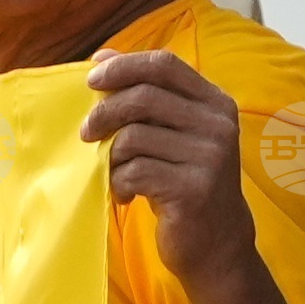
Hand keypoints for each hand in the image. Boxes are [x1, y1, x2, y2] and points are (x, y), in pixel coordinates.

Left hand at [83, 45, 257, 288]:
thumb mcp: (175, 134)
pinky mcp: (193, 190)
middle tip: (85, 131)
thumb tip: (101, 56)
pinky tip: (125, 194)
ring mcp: (209, 158)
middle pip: (144, 97)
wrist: (218, 246)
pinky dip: (119, 182)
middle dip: (105, 111)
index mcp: (215, 102)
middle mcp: (217, 125)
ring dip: (111, 154)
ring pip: (135, 136)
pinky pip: (136, 172)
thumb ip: (146, 95)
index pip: (164, 64)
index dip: (124, 65)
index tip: (91, 78)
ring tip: (112, 170)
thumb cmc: (186, 181)